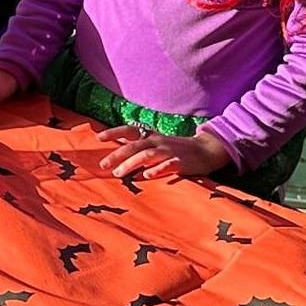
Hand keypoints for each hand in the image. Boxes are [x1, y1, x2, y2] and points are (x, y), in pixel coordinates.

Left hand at [96, 124, 230, 182]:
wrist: (207, 151)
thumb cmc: (177, 149)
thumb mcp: (157, 143)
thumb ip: (140, 145)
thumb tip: (118, 148)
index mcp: (151, 136)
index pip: (130, 130)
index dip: (114, 132)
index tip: (98, 137)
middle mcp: (158, 142)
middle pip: (134, 146)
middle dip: (117, 154)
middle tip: (103, 165)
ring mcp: (169, 152)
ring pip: (147, 155)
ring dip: (131, 163)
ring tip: (118, 173)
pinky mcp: (181, 163)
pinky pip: (168, 165)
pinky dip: (157, 169)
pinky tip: (147, 175)